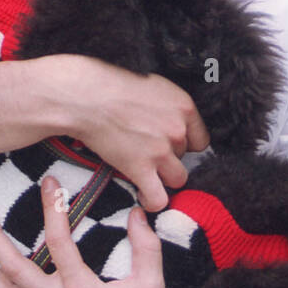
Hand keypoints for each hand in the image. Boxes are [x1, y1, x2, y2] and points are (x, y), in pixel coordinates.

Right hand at [60, 58, 208, 211]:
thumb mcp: (154, 87)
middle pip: (185, 158)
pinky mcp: (141, 168)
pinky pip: (158, 198)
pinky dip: (152, 200)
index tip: (168, 143)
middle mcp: (177, 129)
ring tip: (147, 173)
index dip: (183, 144)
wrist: (87, 97)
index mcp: (184, 106)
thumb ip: (170, 107)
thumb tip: (174, 120)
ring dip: (163, 178)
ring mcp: (160, 151)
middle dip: (168, 157)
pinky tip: (143, 194)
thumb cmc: (113, 87)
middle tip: (146, 150)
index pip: (200, 140)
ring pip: (178, 179)